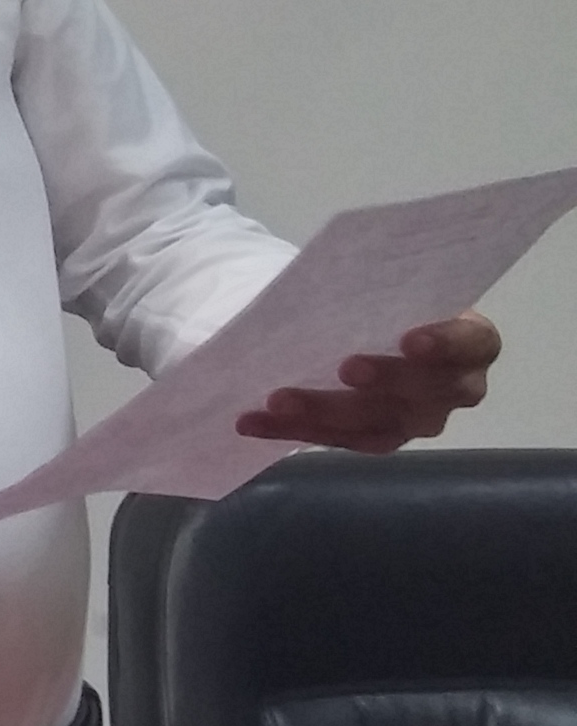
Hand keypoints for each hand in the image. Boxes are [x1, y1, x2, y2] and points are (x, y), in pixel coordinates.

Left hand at [235, 310, 499, 451]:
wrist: (362, 325)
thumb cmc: (384, 299)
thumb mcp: (385, 286)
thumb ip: (374, 291)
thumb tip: (323, 285)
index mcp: (471, 341)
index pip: (474, 344)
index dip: (447, 344)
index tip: (409, 339)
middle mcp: (455, 387)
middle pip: (426, 392)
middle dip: (383, 381)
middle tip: (343, 368)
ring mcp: (419, 418)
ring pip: (377, 423)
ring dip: (323, 413)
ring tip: (276, 401)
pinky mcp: (379, 438)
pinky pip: (338, 440)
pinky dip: (291, 430)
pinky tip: (251, 422)